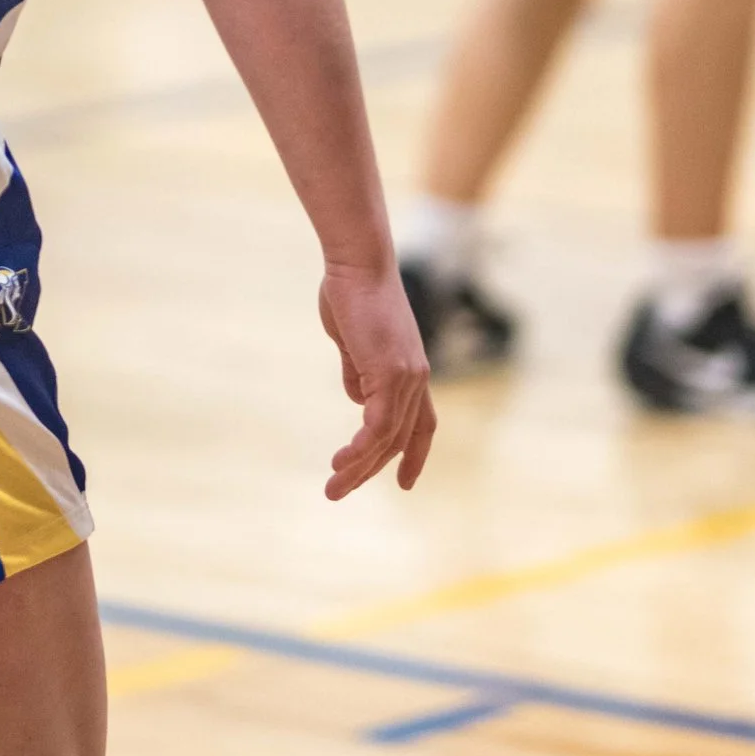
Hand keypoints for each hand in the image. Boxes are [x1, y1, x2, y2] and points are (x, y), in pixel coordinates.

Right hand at [318, 259, 435, 499]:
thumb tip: (357, 398)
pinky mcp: (391, 374)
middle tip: (337, 492)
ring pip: (387, 438)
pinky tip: (341, 462)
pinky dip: (361, 448)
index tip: (405, 485)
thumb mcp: (354, 341)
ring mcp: (408, 376)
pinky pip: (378, 425)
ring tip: (332, 488)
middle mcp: (417, 378)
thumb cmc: (351, 293)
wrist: (358, 263)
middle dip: (369, 470)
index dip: (414, 455)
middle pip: (401, 439)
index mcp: (412, 370)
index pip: (422, 425)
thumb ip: (358, 371)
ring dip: (358, 467)